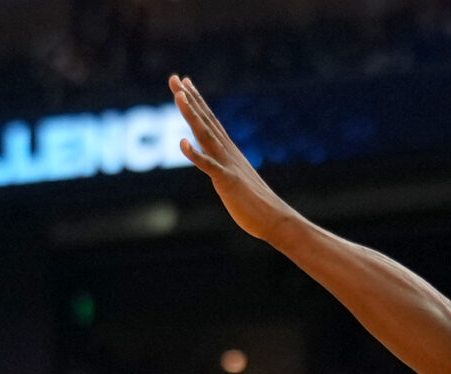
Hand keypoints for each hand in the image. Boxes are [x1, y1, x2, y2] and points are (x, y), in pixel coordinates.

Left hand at [171, 77, 299, 243]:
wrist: (276, 219)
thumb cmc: (257, 205)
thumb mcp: (237, 182)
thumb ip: (227, 171)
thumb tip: (221, 168)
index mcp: (229, 152)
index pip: (210, 121)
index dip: (196, 101)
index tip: (184, 83)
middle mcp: (227, 152)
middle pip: (205, 120)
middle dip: (188, 99)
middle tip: (175, 78)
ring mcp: (227, 165)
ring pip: (206, 135)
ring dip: (192, 115)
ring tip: (179, 95)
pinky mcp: (227, 181)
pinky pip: (208, 165)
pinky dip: (195, 154)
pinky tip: (182, 142)